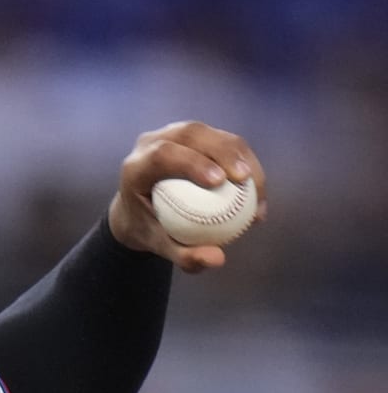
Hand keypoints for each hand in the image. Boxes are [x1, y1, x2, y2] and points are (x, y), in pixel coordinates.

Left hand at [108, 121, 266, 273]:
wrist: (139, 212)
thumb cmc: (149, 231)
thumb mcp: (161, 248)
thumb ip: (185, 256)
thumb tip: (217, 259)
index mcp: (135, 167)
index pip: (163, 155)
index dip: (193, 163)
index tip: (220, 181)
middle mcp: (150, 143)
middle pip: (191, 134)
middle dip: (223, 152)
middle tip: (245, 179)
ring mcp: (171, 134)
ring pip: (210, 134)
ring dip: (239, 155)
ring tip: (256, 185)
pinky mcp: (191, 135)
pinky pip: (221, 140)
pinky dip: (241, 159)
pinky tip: (256, 186)